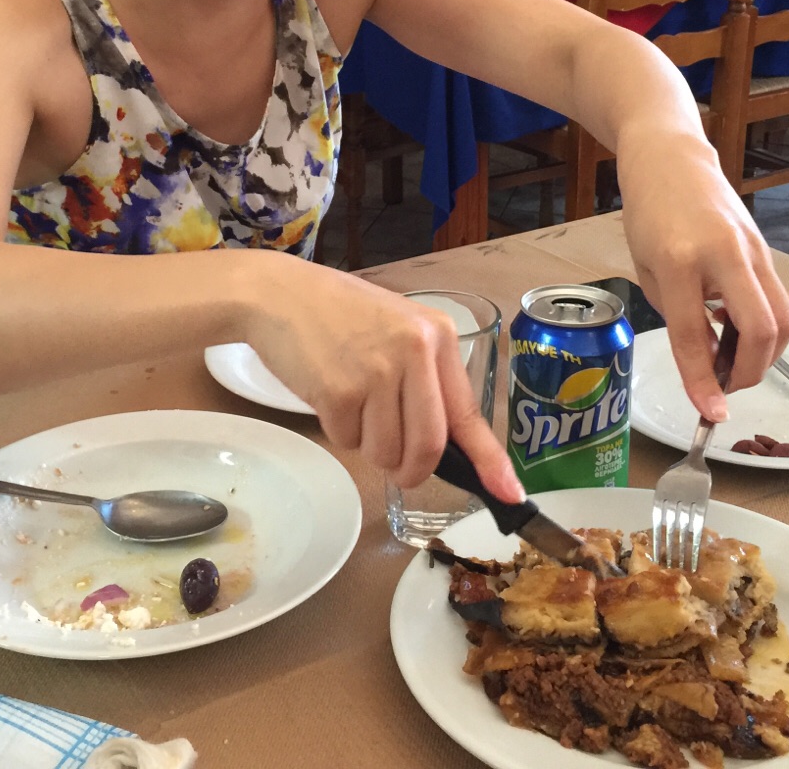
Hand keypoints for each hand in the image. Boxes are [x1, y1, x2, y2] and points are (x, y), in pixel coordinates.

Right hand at [247, 259, 522, 503]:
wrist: (278, 294)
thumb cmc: (339, 314)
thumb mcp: (397, 330)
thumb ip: (424, 377)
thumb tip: (445, 446)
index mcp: (437, 335)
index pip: (469, 412)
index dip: (490, 460)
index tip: (510, 494)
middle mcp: (413, 352)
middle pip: (428, 446)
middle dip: (413, 470)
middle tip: (399, 469)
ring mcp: (376, 372)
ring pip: (386, 452)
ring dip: (369, 447)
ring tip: (353, 404)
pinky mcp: (338, 391)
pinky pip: (348, 442)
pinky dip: (338, 431)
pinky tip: (328, 393)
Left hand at [619, 132, 788, 421]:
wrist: (670, 159)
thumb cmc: (649, 214)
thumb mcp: (648, 270)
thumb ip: (677, 317)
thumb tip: (706, 365)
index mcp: (678, 260)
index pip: (692, 334)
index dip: (702, 380)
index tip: (711, 413)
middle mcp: (724, 254)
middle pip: (762, 329)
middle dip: (751, 372)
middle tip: (726, 386)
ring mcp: (753, 249)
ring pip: (783, 318)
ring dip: (763, 354)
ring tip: (730, 362)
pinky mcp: (766, 250)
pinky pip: (777, 301)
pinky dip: (764, 328)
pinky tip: (735, 330)